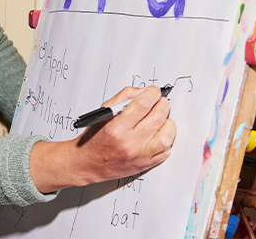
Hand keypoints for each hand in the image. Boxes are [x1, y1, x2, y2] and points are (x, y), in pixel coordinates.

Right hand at [29, 86, 175, 192]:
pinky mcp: (146, 165)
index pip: (143, 105)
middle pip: (158, 117)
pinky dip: (167, 139)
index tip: (154, 91)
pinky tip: (158, 133)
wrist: (88, 164)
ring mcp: (140, 156)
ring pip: (167, 136)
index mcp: (116, 128)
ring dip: (168, 123)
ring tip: (160, 119)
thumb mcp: (103, 113)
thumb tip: (143, 91)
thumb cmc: (94, 139)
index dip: (152, 93)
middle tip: (159, 102)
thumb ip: (123, 97)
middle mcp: (129, 143)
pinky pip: (167, 151)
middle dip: (162, 104)